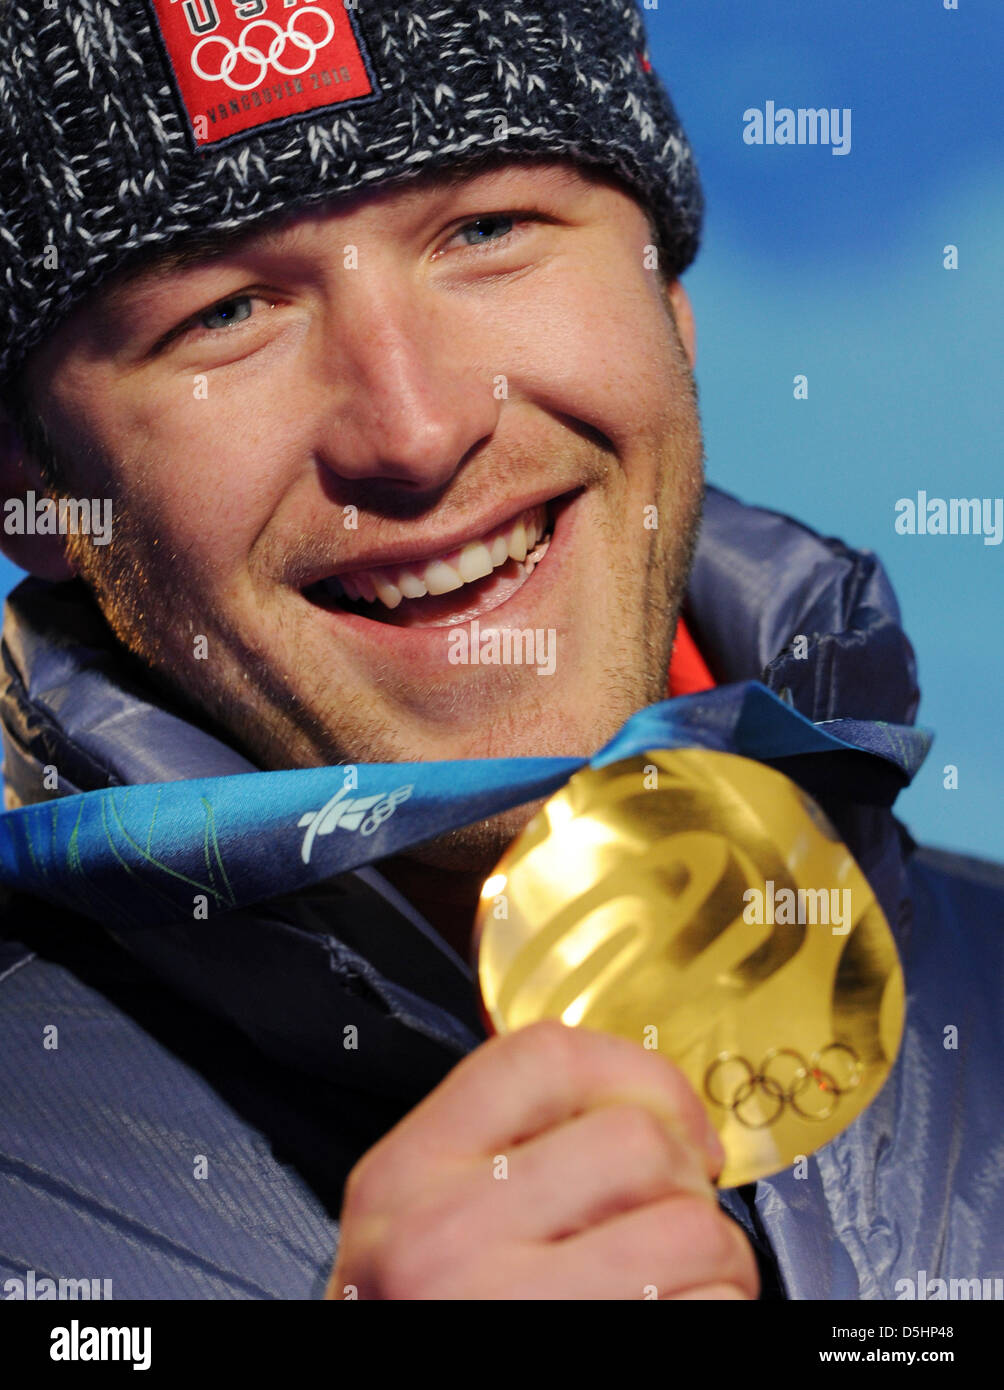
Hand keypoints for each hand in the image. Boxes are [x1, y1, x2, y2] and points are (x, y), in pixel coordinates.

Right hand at [325, 1020, 758, 1299]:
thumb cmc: (430, 1319)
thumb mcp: (416, 1225)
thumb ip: (493, 1157)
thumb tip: (645, 1112)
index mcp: (403, 1176)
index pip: (543, 1058)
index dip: (637, 1075)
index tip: (673, 1122)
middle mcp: (443, 1237)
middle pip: (636, 1139)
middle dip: (687, 1181)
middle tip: (676, 1222)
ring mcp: (508, 1308)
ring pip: (691, 1228)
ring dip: (717, 1257)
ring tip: (680, 1282)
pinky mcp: (580, 1366)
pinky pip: (709, 1306)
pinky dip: (715, 1309)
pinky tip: (670, 1320)